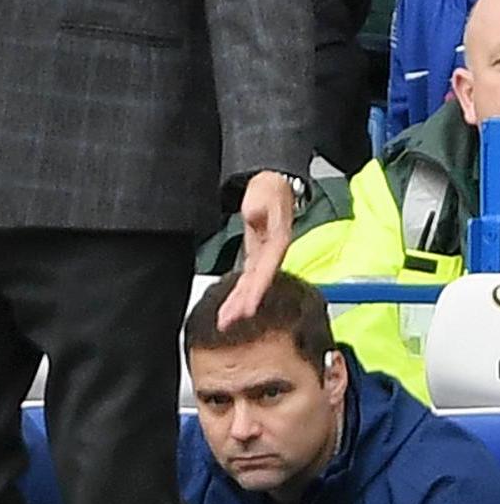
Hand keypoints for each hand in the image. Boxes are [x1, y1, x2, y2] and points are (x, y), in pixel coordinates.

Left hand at [221, 172, 297, 328]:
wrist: (274, 181)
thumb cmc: (270, 187)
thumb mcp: (264, 191)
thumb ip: (260, 204)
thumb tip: (253, 214)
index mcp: (277, 241)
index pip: (265, 270)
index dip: (256, 290)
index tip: (247, 308)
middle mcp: (272, 252)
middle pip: (257, 283)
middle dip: (243, 304)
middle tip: (228, 322)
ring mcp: (264, 254)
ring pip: (252, 283)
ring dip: (239, 302)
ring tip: (226, 321)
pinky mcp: (256, 253)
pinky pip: (248, 277)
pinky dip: (240, 292)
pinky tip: (232, 305)